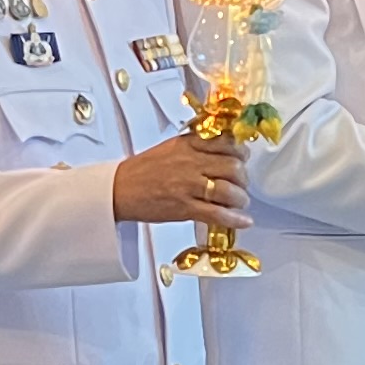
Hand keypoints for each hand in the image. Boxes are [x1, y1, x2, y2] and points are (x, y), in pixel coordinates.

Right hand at [112, 136, 248, 229]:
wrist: (119, 189)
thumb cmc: (143, 169)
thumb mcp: (171, 147)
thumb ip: (196, 145)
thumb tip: (222, 149)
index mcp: (188, 145)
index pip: (226, 143)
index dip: (240, 152)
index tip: (242, 158)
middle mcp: (191, 163)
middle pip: (233, 167)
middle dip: (242, 177)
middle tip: (241, 183)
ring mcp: (189, 186)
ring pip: (229, 191)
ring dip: (240, 198)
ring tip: (239, 201)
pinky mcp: (185, 208)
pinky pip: (217, 214)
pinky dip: (235, 219)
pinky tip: (244, 221)